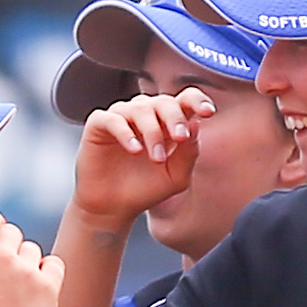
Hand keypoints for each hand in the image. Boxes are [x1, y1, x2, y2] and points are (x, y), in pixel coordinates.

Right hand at [0, 212, 59, 306]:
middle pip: (13, 233)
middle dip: (10, 248)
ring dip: (28, 264)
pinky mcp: (48, 286)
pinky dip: (48, 272)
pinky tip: (40, 288)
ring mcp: (26, 270)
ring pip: (33, 250)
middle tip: (8, 271)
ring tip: (20, 291)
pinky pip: (54, 264)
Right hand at [71, 89, 206, 227]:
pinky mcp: (99, 124)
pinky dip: (126, 132)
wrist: (113, 208)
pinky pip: (113, 119)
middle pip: (164, 101)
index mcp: (167, 121)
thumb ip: (189, 153)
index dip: (198, 101)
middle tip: (180, 138)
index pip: (185, 99)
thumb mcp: (176, 176)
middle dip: (175, 118)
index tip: (208, 113)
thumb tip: (196, 124)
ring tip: (156, 158)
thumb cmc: (145, 190)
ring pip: (140, 108)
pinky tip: (134, 150)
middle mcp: (145, 113)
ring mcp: (122, 116)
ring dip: (152, 131)